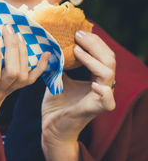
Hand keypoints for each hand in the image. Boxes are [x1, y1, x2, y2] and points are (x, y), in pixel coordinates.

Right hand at [0, 25, 49, 160]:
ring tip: (17, 34)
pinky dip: (40, 66)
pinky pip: (30, 81)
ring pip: (22, 75)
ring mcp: (5, 93)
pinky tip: (46, 53)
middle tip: (7, 28)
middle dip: (12, 48)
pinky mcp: (12, 92)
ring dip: (23, 52)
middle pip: (12, 73)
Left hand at [41, 30, 115, 145]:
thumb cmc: (57, 104)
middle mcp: (102, 86)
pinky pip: (107, 101)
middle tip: (77, 35)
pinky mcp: (95, 111)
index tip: (77, 32)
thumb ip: (61, 64)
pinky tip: (94, 84)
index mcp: (96, 78)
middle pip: (108, 59)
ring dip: (92, 60)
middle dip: (94, 44)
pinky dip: (103, 92)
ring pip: (109, 74)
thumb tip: (53, 44)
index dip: (93, 42)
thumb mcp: (57, 79)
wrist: (51, 128)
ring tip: (76, 50)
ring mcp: (100, 98)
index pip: (102, 54)